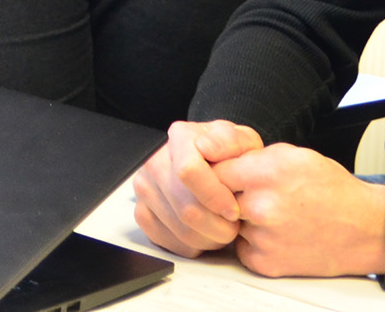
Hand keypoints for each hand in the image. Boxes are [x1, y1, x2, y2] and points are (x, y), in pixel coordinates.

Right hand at [131, 120, 260, 255]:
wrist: (210, 165)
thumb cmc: (227, 157)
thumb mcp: (241, 141)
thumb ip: (231, 141)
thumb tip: (207, 148)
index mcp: (179, 138)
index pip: (188, 171)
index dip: (214, 197)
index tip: (233, 210)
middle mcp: (155, 162)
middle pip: (186, 208)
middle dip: (218, 226)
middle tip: (234, 226)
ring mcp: (145, 189)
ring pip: (180, 230)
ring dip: (209, 239)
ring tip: (223, 229)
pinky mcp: (143, 213)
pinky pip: (170, 242)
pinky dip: (194, 246)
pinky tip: (205, 233)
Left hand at [215, 144, 384, 276]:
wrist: (363, 228)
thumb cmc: (332, 190)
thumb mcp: (294, 155)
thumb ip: (254, 156)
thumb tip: (223, 159)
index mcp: (266, 173)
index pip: (214, 170)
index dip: (218, 170)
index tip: (225, 173)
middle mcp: (260, 207)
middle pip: (218, 198)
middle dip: (231, 194)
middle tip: (252, 194)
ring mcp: (262, 238)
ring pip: (231, 223)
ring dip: (243, 218)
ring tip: (273, 213)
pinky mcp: (265, 263)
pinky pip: (241, 247)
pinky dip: (253, 241)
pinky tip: (276, 232)